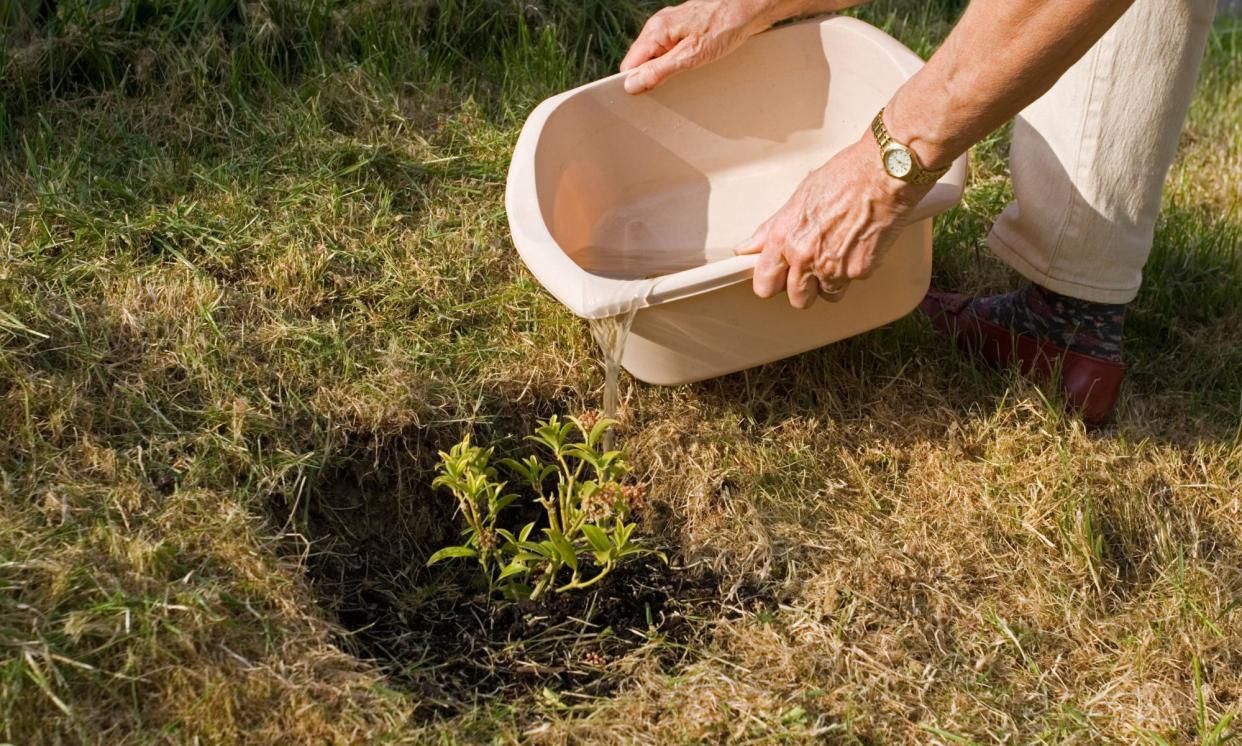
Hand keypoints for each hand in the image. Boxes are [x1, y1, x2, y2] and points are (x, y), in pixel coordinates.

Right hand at [620, 0, 784, 94]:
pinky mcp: (686, 32)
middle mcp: (660, 27)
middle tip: (674, 86)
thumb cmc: (725, 26)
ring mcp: (673, 29)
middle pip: (643, 63)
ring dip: (669, 72)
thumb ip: (658, 71)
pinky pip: (673, 53)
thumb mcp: (689, 56)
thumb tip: (631, 85)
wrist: (750, 7)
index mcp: (655, 31)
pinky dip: (681, 63)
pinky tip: (695, 66)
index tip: (650, 95)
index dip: (637, 83)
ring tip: (688, 74)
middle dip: (654, 78)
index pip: (630, 65)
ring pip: (659, 58)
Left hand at [735, 136, 930, 307]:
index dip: (773, 282)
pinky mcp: (859, 271)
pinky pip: (852, 283)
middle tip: (812, 268)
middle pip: (796, 299)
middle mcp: (804, 255)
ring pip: (826, 295)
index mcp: (784, 236)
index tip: (779, 278)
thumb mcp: (800, 197)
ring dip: (831, 282)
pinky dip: (855, 270)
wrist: (884, 172)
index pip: (765, 283)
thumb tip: (749, 247)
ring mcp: (832, 266)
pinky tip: (858, 245)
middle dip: (804, 288)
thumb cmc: (847, 175)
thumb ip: (773, 228)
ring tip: (839, 252)